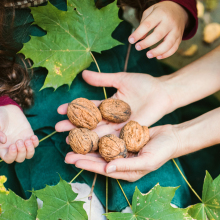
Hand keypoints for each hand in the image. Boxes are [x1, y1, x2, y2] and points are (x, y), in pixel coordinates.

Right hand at [0, 105, 38, 163]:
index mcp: (2, 147)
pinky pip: (35, 145)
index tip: (13, 145)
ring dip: (30, 150)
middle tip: (19, 140)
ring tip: (28, 140)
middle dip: (22, 152)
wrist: (5, 108)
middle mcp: (12, 147)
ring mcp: (21, 143)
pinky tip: (33, 136)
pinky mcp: (28, 136)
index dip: (12, 155)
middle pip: (20, 158)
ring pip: (29, 154)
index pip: (8, 159)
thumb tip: (3, 141)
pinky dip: (36, 143)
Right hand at [55, 70, 173, 134]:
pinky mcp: (129, 131)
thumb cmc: (144, 84)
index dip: (74, 109)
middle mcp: (112, 117)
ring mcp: (120, 126)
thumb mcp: (120, 79)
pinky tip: (90, 145)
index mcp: (108, 105)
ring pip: (99, 132)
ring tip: (68, 140)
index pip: (87, 107)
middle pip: (90, 123)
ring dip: (84, 136)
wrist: (162, 92)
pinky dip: (103, 142)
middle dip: (73, 126)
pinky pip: (114, 138)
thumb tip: (83, 74)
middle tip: (57, 128)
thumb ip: (102, 79)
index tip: (59, 110)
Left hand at [64, 125, 179, 181]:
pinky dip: (97, 135)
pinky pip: (107, 138)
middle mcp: (122, 163)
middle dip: (83, 157)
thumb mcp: (147, 161)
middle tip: (66, 154)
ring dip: (87, 146)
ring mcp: (122, 151)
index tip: (74, 160)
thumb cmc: (163, 152)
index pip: (103, 169)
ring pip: (100, 149)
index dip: (88, 165)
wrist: (173, 137)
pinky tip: (86, 130)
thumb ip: (127, 165)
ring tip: (72, 142)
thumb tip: (107, 168)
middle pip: (98, 160)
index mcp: (126, 172)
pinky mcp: (123, 139)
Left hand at [129, 1, 188, 59]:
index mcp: (160, 13)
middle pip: (158, 35)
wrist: (180, 10)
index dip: (138, 33)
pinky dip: (166, 54)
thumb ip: (144, 23)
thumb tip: (141, 38)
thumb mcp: (151, 11)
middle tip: (137, 47)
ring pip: (168, 44)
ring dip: (157, 51)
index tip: (131, 40)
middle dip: (146, 43)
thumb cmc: (161, 11)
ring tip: (148, 55)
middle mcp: (170, 22)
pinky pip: (174, 48)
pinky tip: (158, 57)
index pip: (147, 25)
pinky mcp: (180, 38)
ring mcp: (176, 30)